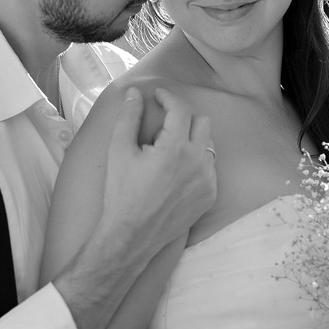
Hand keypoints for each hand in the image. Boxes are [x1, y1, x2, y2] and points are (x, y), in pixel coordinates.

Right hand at [101, 87, 216, 257]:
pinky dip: (196, 163)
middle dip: (182, 118)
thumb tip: (135, 93)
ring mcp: (207, 181)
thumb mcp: (119, 151)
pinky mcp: (209, 196)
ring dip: (191, 140)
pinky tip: (176, 172)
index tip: (159, 96)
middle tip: (162, 128)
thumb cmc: (121, 193)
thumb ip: (128, 117)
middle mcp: (197, 163)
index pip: (180, 109)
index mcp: (175, 149)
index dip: (168, 97)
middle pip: (201, 122)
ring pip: (207, 145)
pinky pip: (209, 168)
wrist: (132, 236)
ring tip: (168, 151)